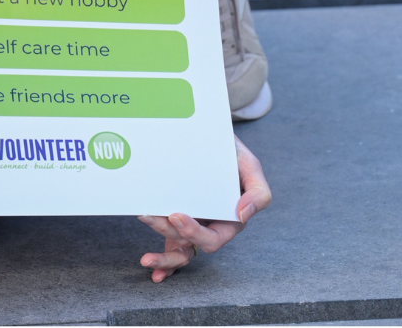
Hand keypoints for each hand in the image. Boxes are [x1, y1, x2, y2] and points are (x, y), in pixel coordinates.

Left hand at [137, 137, 270, 281]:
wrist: (213, 139)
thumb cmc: (232, 154)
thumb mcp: (251, 167)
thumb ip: (258, 193)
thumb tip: (242, 215)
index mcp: (229, 221)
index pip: (213, 239)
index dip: (194, 233)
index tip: (176, 215)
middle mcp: (209, 226)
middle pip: (190, 243)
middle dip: (169, 232)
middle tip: (150, 216)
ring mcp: (192, 223)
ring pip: (176, 243)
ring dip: (158, 234)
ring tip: (143, 216)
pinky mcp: (177, 219)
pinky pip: (170, 244)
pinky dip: (161, 259)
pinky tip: (148, 262)